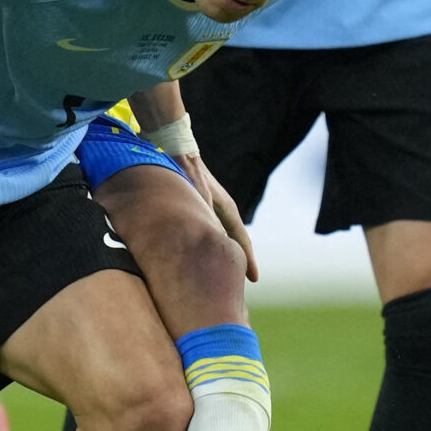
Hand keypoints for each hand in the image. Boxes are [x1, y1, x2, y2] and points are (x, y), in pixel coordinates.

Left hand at [179, 152, 257, 282]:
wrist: (176, 147)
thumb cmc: (187, 170)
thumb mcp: (198, 194)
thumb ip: (206, 215)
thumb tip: (216, 238)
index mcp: (227, 209)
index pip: (242, 240)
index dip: (248, 260)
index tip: (254, 279)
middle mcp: (222, 209)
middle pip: (235, 240)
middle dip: (239, 260)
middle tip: (243, 282)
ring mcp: (212, 207)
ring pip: (222, 236)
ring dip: (225, 253)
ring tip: (225, 272)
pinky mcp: (199, 206)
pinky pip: (210, 230)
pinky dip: (211, 244)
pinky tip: (202, 252)